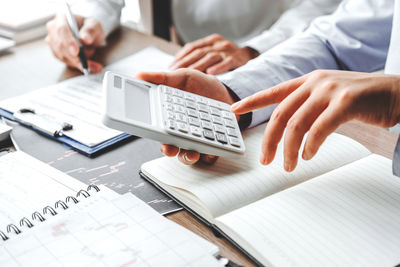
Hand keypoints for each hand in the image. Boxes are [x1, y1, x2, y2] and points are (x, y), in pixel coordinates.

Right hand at [45, 13, 104, 73]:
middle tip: (86, 64)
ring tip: (93, 65)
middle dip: (73, 57)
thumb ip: (91, 31)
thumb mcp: (95, 26)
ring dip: (78, 62)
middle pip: (59, 45)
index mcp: (61, 18)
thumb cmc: (90, 28)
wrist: (88, 35)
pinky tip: (89, 67)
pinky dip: (78, 66)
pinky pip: (66, 62)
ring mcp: (53, 41)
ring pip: (62, 56)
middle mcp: (53, 29)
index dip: (68, 42)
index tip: (76, 52)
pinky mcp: (57, 52)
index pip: (61, 30)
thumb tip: (85, 38)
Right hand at [137, 69, 236, 164]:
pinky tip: (211, 149)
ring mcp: (196, 140)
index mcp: (169, 118)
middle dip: (168, 150)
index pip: (156, 129)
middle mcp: (180, 132)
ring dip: (187, 157)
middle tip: (169, 147)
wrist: (227, 91)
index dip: (151, 132)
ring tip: (192, 153)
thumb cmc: (202, 86)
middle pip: (169, 147)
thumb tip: (138, 75)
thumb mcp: (182, 78)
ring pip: (186, 155)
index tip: (150, 131)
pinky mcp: (212, 145)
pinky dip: (209, 155)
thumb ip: (162, 78)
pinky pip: (208, 156)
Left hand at [169, 34, 258, 74]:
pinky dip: (219, 67)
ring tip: (188, 74)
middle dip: (186, 63)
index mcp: (211, 41)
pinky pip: (227, 63)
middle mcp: (219, 44)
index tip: (171, 67)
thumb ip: (200, 57)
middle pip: (199, 52)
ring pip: (210, 57)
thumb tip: (178, 67)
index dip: (181, 57)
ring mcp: (229, 51)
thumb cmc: (228, 59)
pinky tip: (210, 73)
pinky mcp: (238, 59)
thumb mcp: (214, 54)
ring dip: (198, 66)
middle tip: (175, 73)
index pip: (192, 47)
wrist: (251, 58)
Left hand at [231, 70, 399, 171]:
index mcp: (307, 82)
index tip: (233, 110)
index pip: (273, 92)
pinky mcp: (346, 102)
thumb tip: (288, 128)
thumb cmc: (360, 99)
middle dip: (269, 140)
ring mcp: (330, 91)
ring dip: (288, 149)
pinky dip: (310, 145)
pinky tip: (307, 155)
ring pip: (296, 124)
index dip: (251, 101)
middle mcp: (315, 83)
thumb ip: (307, 107)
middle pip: (280, 114)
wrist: (395, 92)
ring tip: (288, 165)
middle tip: (265, 159)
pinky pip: (319, 128)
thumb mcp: (327, 98)